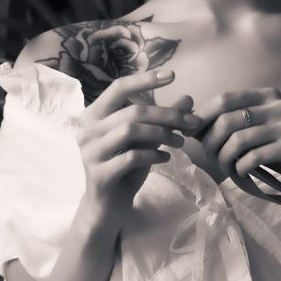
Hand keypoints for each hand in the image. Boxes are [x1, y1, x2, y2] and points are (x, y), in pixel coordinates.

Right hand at [75, 68, 202, 229]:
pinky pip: (131, 157)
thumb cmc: (126, 168)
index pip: (119, 87)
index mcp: (94, 115)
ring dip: (163, 134)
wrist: (108, 206)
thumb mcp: (146, 140)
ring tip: (181, 142)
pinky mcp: (99, 174)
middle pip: (133, 111)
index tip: (172, 74)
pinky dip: (154, 155)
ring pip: (131, 130)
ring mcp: (90, 152)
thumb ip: (162, 120)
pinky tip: (167, 158)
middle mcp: (87, 130)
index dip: (145, 80)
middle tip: (193, 122)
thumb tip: (188, 99)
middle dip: (168, 115)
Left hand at [195, 87, 280, 178]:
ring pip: (238, 140)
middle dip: (211, 142)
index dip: (203, 115)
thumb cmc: (278, 146)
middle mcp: (277, 105)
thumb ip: (230, 122)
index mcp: (266, 95)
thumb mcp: (256, 127)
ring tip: (226, 166)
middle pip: (228, 120)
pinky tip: (241, 172)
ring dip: (225, 158)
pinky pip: (254, 157)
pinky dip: (241, 167)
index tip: (191, 132)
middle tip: (210, 156)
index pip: (225, 99)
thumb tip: (191, 125)